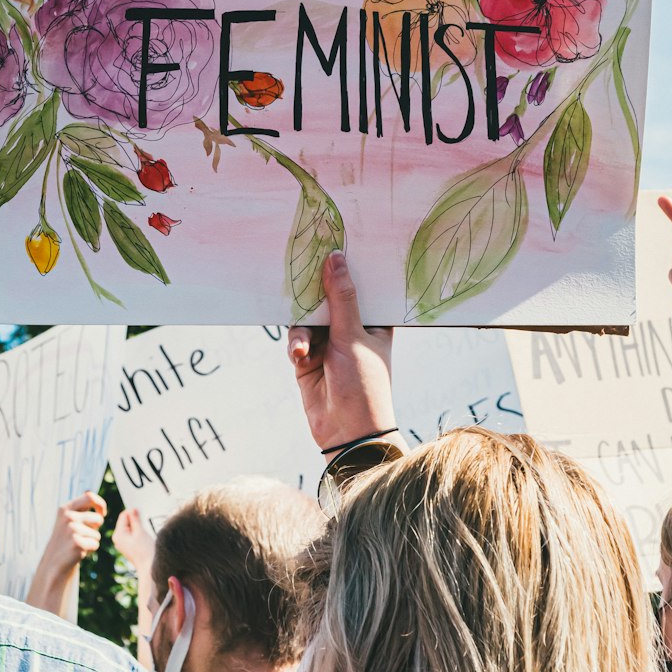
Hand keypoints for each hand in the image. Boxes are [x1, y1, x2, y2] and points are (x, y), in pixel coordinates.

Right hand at [43, 491, 106, 572]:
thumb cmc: (65, 540)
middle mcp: (68, 517)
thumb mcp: (67, 520)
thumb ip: (79, 507)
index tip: (102, 512)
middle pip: (98, 518)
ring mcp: (72, 530)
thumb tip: (88, 490)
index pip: (90, 496)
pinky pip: (96, 544)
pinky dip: (90, 550)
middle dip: (96, 528)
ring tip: (77, 544)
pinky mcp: (77, 543)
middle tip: (83, 536)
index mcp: (65, 508)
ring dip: (91, 541)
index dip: (101, 504)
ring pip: (97, 534)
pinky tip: (78, 552)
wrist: (53, 563)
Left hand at [113, 508, 154, 571]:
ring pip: (130, 527)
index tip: (142, 514)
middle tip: (144, 525)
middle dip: (136, 520)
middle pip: (126, 521)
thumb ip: (135, 519)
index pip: (123, 515)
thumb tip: (132, 509)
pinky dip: (138, 532)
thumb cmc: (145, 551)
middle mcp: (117, 538)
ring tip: (145, 533)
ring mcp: (122, 543)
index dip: (133, 512)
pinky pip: (131, 534)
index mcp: (118, 534)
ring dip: (138, 526)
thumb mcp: (140, 532)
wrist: (149, 568)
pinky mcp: (128, 546)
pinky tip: (144, 537)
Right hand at [287, 251, 396, 456]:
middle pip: (328, 297)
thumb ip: (341, 297)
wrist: (346, 431)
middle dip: (315, 292)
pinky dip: (296, 344)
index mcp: (375, 321)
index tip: (333, 240)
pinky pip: (296, 337)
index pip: (361, 285)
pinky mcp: (308, 357)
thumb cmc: (364, 384)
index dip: (348, 266)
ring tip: (305, 348)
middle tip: (300, 270)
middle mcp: (352, 328)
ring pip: (307, 317)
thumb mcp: (353, 336)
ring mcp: (329, 342)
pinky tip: (300, 356)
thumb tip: (335, 257)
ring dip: (303, 330)